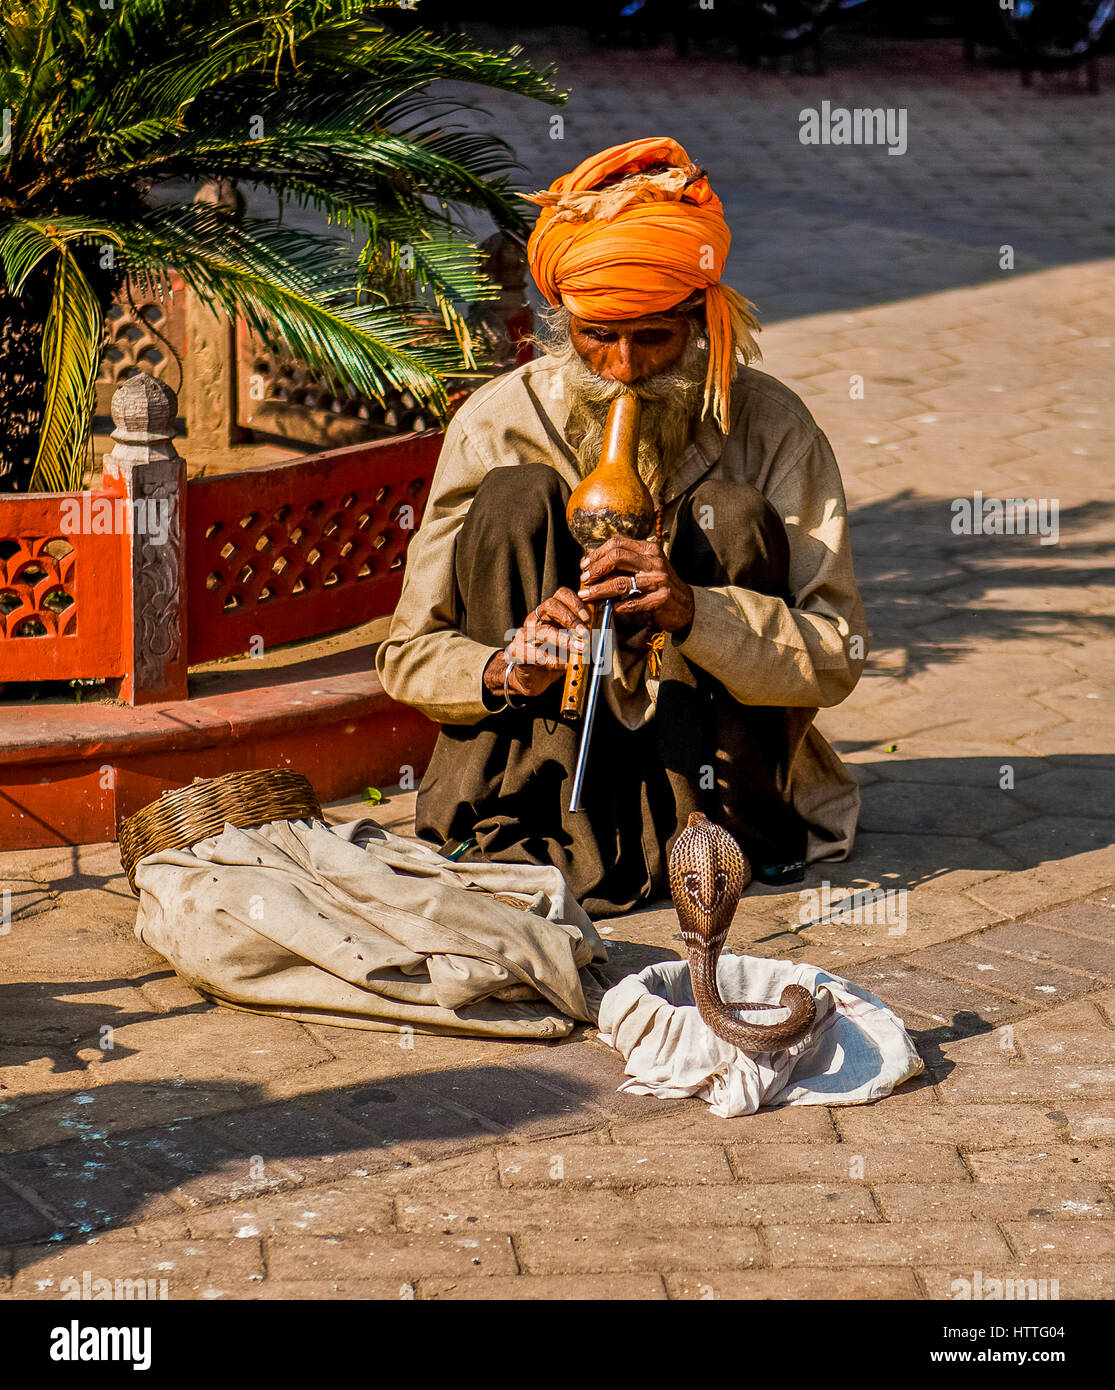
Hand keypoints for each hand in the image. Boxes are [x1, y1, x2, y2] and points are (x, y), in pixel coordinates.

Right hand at [482, 586, 591, 698]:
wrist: (533, 678)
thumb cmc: (555, 658)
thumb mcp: (571, 644)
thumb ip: (583, 635)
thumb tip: (602, 630)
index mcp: (550, 613)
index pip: (560, 595)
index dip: (575, 603)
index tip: (587, 617)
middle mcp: (536, 619)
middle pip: (550, 606)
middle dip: (570, 619)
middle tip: (584, 634)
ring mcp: (524, 635)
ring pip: (542, 630)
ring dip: (563, 640)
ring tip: (579, 649)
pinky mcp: (517, 652)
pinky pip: (529, 651)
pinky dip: (545, 658)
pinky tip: (557, 664)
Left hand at [578, 536, 694, 633]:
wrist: (685, 605)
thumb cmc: (658, 584)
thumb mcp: (645, 566)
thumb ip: (623, 562)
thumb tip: (590, 559)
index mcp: (649, 549)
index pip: (617, 543)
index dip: (597, 554)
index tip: (584, 565)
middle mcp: (655, 561)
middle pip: (617, 557)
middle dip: (596, 569)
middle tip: (584, 579)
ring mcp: (659, 580)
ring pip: (620, 582)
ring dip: (599, 590)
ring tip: (586, 595)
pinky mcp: (660, 599)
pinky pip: (631, 604)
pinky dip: (616, 606)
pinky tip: (608, 608)